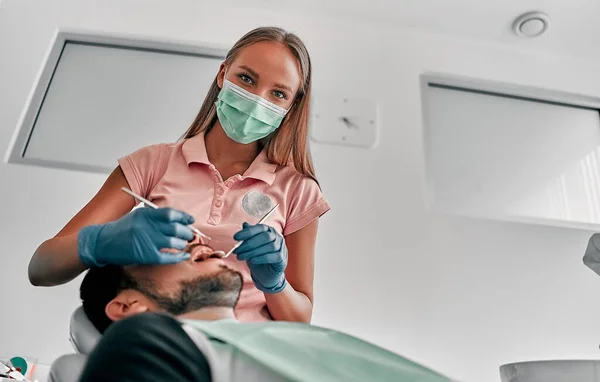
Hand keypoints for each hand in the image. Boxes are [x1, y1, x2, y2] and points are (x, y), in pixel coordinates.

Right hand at [78, 207, 194, 266]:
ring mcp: (147, 241)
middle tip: (189, 234)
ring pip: (174, 242)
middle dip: (186, 232)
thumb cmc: (121, 230)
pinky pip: (168, 257)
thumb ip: (155, 217)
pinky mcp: (146, 255)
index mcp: (146, 214)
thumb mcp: (137, 217)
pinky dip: (178, 257)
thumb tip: (178, 221)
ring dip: (182, 244)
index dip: (184, 217)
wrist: (102, 243)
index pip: (171, 214)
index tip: (190, 220)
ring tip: (182, 244)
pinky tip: (183, 256)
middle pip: (176, 228)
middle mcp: (148, 226)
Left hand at [233, 222, 287, 292]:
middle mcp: (277, 237)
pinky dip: (261, 258)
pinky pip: (273, 256)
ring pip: (269, 246)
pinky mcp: (282, 258)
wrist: (266, 274)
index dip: (247, 232)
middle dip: (248, 243)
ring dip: (253, 252)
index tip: (235, 237)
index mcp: (269, 230)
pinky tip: (252, 260)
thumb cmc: (258, 257)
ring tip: (241, 257)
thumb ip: (248, 236)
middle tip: (236, 250)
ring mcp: (281, 247)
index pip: (260, 228)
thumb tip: (245, 224)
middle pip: (265, 237)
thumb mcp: (250, 246)